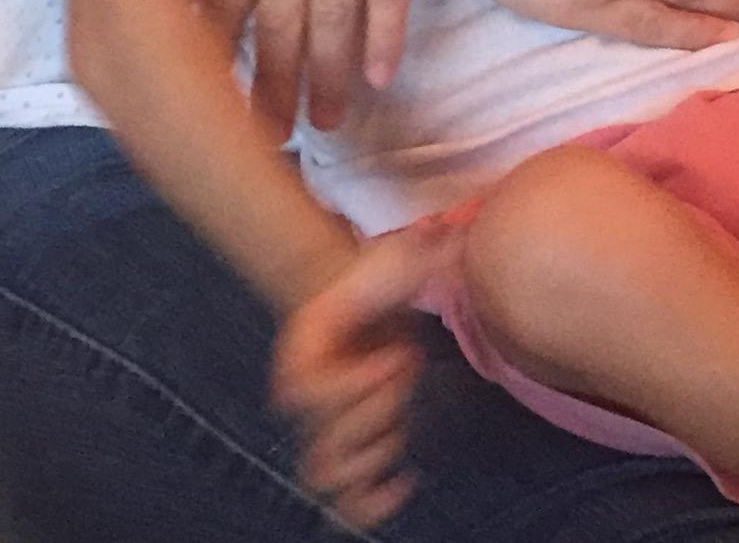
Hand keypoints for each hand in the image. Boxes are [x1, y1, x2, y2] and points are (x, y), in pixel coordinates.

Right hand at [274, 224, 444, 530]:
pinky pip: (346, 495)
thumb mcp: (389, 257)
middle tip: (401, 370)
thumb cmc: (371, 277)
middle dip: (377, 413)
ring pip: (329, 474)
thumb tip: (437, 236)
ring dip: (374, 455)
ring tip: (399, 422)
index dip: (357, 384)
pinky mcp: (351, 441)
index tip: (396, 354)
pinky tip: (403, 484)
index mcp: (301, 353)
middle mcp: (305, 397)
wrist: (360, 292)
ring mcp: (326, 424)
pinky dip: (371, 502)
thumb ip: (408, 254)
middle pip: (325, 441)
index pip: (310, 396)